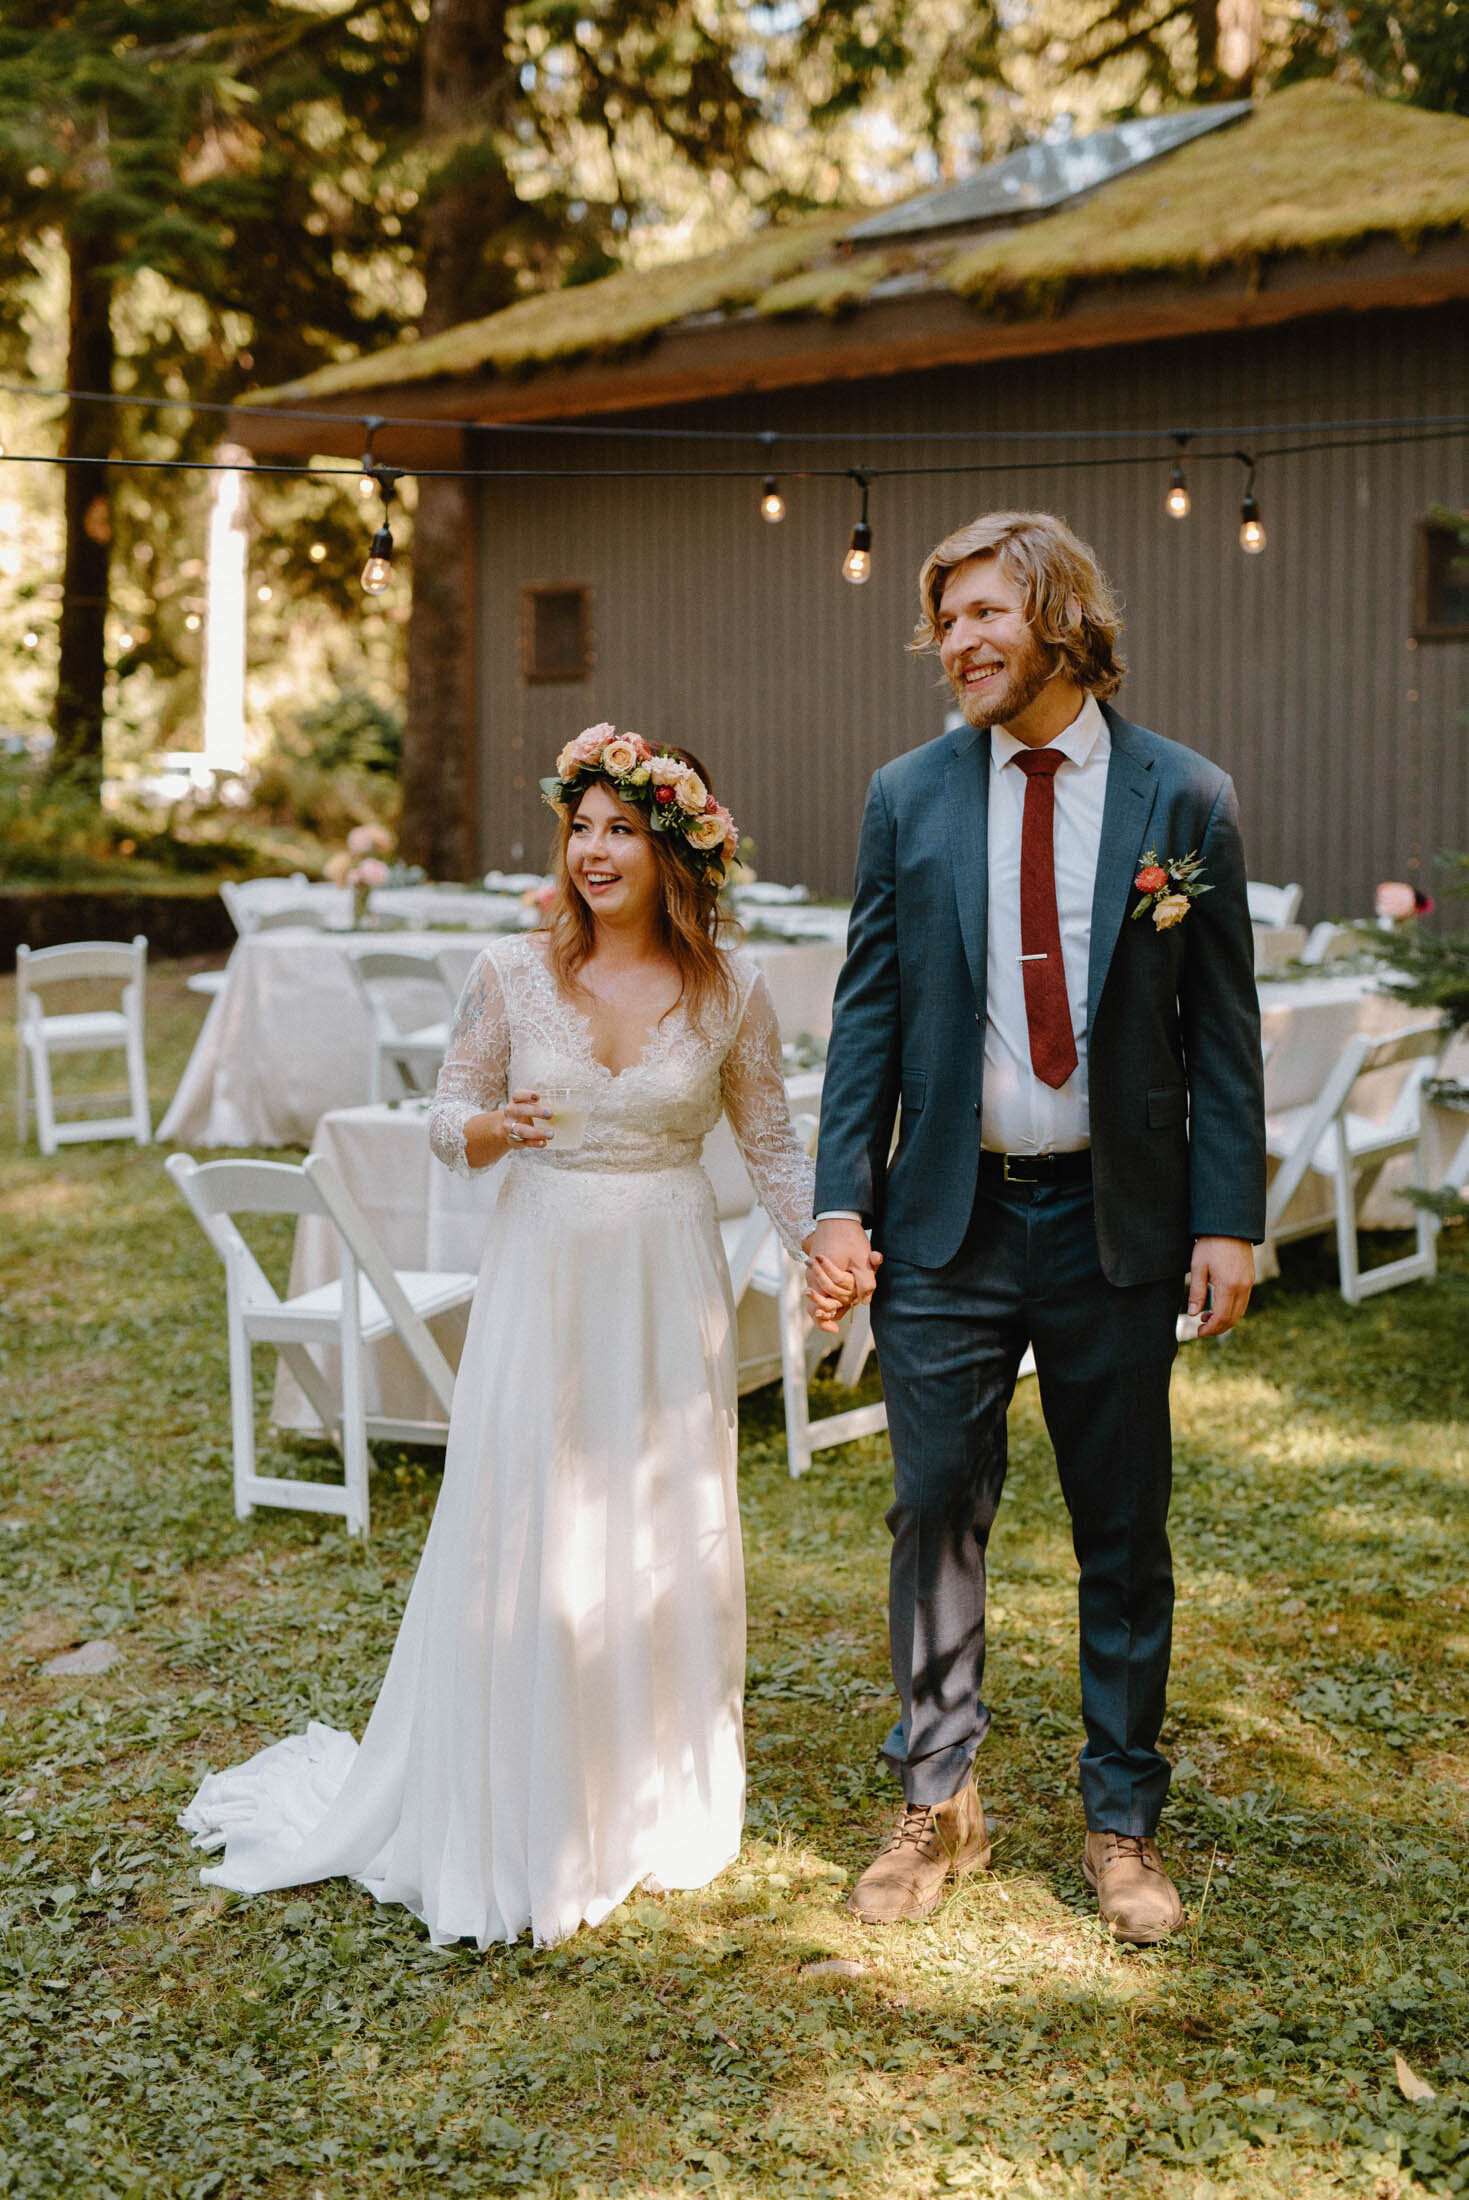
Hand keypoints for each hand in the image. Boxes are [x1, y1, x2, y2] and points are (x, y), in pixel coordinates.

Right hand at [463, 1090, 549, 1167]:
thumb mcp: (528, 1106)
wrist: (508, 1130)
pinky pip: (525, 1142)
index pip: (517, 1095)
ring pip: (521, 1129)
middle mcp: (510, 1113)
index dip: (527, 1095)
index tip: (538, 1097)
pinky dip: (534, 1143)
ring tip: (551, 1134)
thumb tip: (562, 1111)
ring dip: (537, 1132)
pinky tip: (543, 1142)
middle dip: (535, 1111)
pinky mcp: (514, 1140)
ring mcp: (510, 1127)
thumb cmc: (525, 1114)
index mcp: (515, 1102)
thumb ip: (541, 1106)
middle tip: (550, 1114)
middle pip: (520, 1110)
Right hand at [808, 1217, 882, 1332]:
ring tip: (844, 1303)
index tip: (834, 1329)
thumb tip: (865, 1301)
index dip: (824, 1321)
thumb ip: (865, 1283)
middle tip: (840, 1316)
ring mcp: (814, 1270)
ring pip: (822, 1292)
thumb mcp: (862, 1261)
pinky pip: (823, 1281)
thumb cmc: (849, 1238)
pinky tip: (843, 1285)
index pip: (817, 1308)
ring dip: (837, 1296)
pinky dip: (832, 1286)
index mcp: (821, 1279)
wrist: (837, 1214)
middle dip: (832, 1310)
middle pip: (819, 1303)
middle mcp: (813, 1277)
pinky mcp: (818, 1264)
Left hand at [1187, 1235, 1253, 1336]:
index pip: (1222, 1317)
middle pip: (1233, 1318)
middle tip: (1201, 1328)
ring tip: (1206, 1317)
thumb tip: (1192, 1314)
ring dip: (1225, 1319)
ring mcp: (1249, 1283)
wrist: (1229, 1225)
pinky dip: (1232, 1309)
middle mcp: (1243, 1287)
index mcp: (1229, 1286)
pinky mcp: (1250, 1278)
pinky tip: (1218, 1306)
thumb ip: (1196, 1292)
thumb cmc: (1210, 1244)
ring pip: (1240, 1311)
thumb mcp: (1198, 1267)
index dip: (1211, 1329)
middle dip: (1217, 1328)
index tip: (1198, 1332)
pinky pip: (1243, 1301)